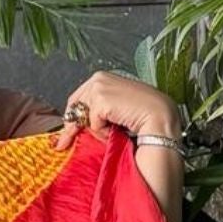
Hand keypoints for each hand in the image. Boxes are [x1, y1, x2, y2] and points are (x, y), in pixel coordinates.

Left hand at [52, 71, 182, 151]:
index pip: (78, 98)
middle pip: (74, 107)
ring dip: (95, 130)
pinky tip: (117, 126)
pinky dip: (102, 131)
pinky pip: (92, 124)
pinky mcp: (101, 99)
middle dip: (70, 128)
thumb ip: (98, 111)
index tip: (65, 133)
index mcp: (102, 77)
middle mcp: (99, 78)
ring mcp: (99, 87)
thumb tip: (75, 128)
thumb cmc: (143, 115)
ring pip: (83, 117)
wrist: (159, 117)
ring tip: (114, 128)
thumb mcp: (116, 109)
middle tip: (63, 144)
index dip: (71, 117)